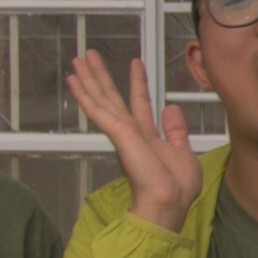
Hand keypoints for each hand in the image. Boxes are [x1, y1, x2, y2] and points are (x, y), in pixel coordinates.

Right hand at [66, 49, 202, 223]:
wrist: (169, 201)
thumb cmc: (177, 187)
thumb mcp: (183, 152)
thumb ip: (175, 130)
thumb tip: (170, 108)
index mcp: (146, 137)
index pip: (139, 102)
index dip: (137, 82)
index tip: (135, 63)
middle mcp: (131, 133)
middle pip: (112, 97)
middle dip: (101, 76)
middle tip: (89, 55)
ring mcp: (121, 133)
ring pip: (101, 99)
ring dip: (89, 78)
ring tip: (78, 59)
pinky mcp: (117, 134)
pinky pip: (98, 110)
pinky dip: (85, 95)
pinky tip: (74, 81)